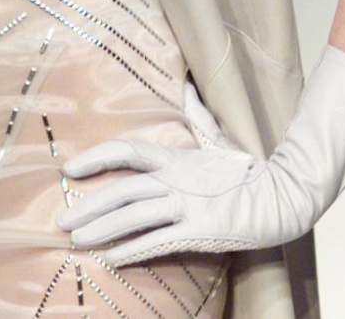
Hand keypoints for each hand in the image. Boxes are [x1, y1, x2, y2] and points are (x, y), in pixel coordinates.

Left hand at [58, 45, 344, 265]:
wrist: (284, 194)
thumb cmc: (248, 169)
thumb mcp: (219, 137)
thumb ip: (197, 114)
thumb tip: (186, 84)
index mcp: (176, 156)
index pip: (128, 150)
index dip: (96, 157)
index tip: (69, 170)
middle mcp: (176, 178)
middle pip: (123, 188)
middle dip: (89, 204)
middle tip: (61, 220)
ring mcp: (188, 204)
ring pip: (135, 215)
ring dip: (102, 229)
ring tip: (77, 241)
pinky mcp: (200, 229)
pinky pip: (159, 240)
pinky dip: (134, 250)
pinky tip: (113, 259)